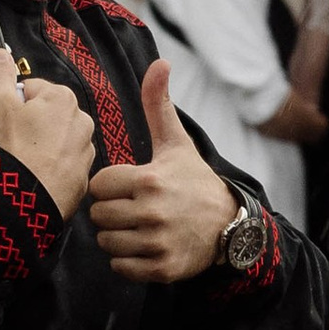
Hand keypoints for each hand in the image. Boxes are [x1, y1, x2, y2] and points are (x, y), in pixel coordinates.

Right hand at [0, 47, 93, 219]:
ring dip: (40, 147)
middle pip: (46, 115)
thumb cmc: (11, 151)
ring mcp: (85, 152)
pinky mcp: (83, 178)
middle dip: (29, 126)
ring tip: (23, 162)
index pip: (31, 90)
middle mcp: (82, 122)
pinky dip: (50, 169)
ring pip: (55, 141)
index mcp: (63, 99)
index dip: (13, 105)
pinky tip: (34, 176)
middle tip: (12, 143)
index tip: (6, 122)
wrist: (22, 201)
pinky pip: (63, 166)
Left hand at [89, 59, 239, 281]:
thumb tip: (160, 61)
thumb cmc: (195, 180)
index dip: (110, 185)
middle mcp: (151, 212)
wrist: (230, 225)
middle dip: (110, 212)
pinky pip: (120, 268)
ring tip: (136, 227)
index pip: (99, 184)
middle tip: (131, 208)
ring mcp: (157, 242)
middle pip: (98, 215)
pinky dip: (127, 261)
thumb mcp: (177, 143)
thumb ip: (160, 105)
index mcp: (148, 179)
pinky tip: (143, 247)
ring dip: (116, 237)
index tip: (128, 186)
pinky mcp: (162, 268)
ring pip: (106, 243)